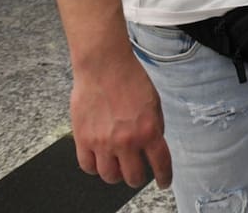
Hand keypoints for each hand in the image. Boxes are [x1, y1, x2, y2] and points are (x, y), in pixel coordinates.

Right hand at [70, 56, 172, 188]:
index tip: (163, 181)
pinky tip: (99, 160)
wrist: (104, 65)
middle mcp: (127, 141)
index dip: (164, 178)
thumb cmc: (130, 79)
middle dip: (137, 177)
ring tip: (117, 164)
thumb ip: (155, 128)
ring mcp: (103, 142)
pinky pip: (88, 167)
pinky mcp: (83, 139)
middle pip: (133, 178)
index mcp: (149, 130)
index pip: (161, 165)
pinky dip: (95, 167)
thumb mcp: (155, 103)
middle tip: (137, 171)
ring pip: (110, 176)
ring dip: (116, 173)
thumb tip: (154, 147)